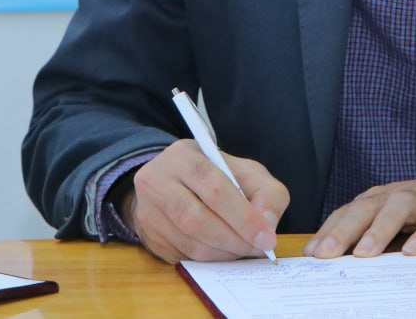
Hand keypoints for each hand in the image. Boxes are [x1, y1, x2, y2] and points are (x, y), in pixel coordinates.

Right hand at [118, 139, 289, 262]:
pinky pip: (182, 255)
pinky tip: (225, 252)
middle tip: (258, 248)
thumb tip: (267, 224)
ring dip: (224, 252)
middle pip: (198, 219)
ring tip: (245, 250)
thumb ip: (266, 193)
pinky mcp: (149, 235)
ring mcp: (148, 210)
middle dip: (235, 239)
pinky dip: (210, 259)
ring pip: (190, 242)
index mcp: (184, 156)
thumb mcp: (247, 172)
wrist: (176, 181)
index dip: (244, 218)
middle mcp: (157, 181)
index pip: (215, 189)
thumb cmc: (217, 175)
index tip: (267, 238)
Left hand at [304, 168, 415, 258]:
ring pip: (399, 209)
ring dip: (379, 230)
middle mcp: (400, 196)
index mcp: (383, 198)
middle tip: (324, 256)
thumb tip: (340, 259)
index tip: (309, 254)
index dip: (328, 230)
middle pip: (367, 208)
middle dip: (343, 231)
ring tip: (364, 255)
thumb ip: (375, 231)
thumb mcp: (401, 216)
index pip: (350, 211)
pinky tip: (413, 253)